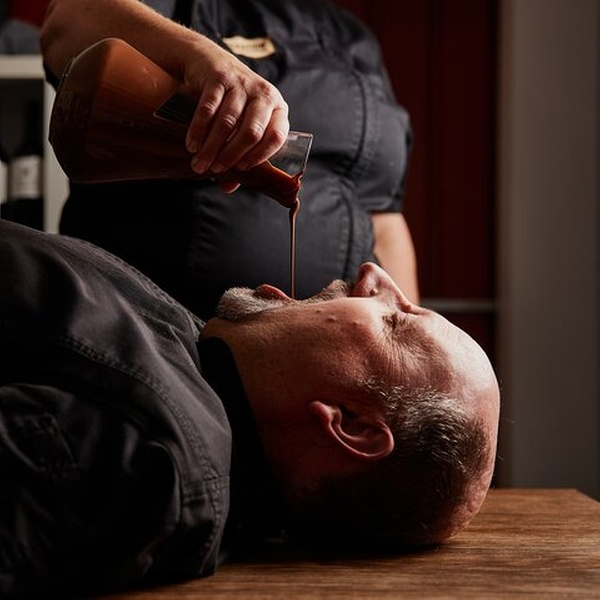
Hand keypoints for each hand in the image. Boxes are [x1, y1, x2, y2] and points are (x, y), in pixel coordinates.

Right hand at [183, 39, 288, 175]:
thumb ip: (237, 156)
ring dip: (212, 147)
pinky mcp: (219, 77)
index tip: (241, 170)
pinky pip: (208, 109)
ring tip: (199, 164)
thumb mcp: (239, 126)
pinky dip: (198, 130)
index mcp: (277, 110)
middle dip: (231, 155)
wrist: (207, 61)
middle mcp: (264, 95)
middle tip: (215, 169)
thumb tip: (227, 187)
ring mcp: (242, 84)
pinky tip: (192, 145)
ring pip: (227, 123)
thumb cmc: (230, 103)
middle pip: (251, 133)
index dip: (259, 156)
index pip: (276, 137)